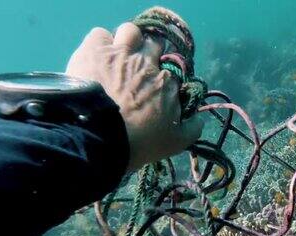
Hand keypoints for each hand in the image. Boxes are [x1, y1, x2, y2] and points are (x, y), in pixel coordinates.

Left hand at [66, 23, 202, 171]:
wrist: (99, 137)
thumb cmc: (139, 143)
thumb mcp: (175, 143)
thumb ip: (192, 129)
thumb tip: (199, 118)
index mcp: (167, 83)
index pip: (171, 73)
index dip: (164, 80)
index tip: (156, 91)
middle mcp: (147, 63)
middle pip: (154, 46)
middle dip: (149, 54)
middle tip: (139, 70)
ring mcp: (121, 53)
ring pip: (131, 32)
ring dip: (128, 41)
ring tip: (119, 56)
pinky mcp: (95, 50)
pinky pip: (100, 34)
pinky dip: (100, 44)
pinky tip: (97, 58)